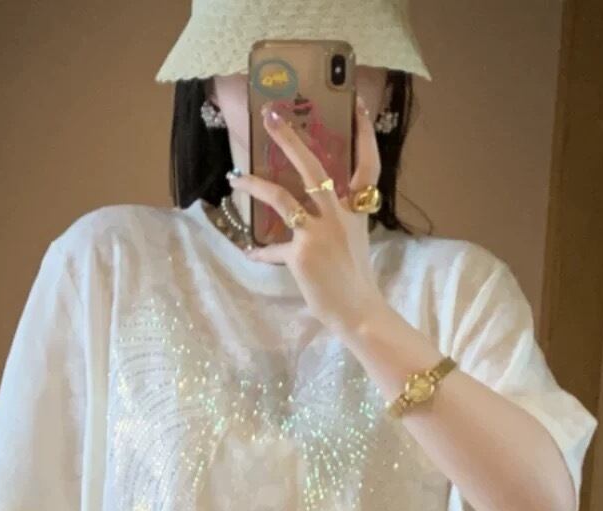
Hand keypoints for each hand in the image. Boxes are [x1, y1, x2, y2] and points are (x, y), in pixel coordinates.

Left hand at [230, 95, 388, 338]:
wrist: (359, 312)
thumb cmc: (355, 279)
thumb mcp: (355, 241)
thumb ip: (338, 220)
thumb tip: (311, 213)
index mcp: (356, 210)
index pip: (367, 165)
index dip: (364, 135)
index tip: (359, 106)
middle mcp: (339, 215)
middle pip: (313, 168)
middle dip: (290, 139)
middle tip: (271, 115)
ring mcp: (320, 233)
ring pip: (282, 197)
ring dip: (255, 184)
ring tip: (235, 176)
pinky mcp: (301, 254)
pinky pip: (273, 248)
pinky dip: (260, 251)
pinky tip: (249, 252)